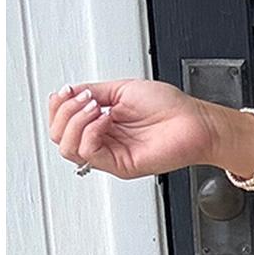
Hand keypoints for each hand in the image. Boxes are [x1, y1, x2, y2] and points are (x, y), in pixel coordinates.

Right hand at [45, 79, 220, 180]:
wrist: (195, 122)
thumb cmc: (172, 107)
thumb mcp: (123, 89)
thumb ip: (93, 91)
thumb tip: (68, 92)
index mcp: (101, 124)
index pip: (62, 123)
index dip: (58, 105)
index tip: (68, 90)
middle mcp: (104, 141)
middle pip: (59, 137)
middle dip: (65, 112)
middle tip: (85, 99)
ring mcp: (111, 155)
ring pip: (68, 148)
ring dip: (76, 121)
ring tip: (97, 107)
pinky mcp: (120, 165)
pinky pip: (90, 153)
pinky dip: (91, 132)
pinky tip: (106, 119)